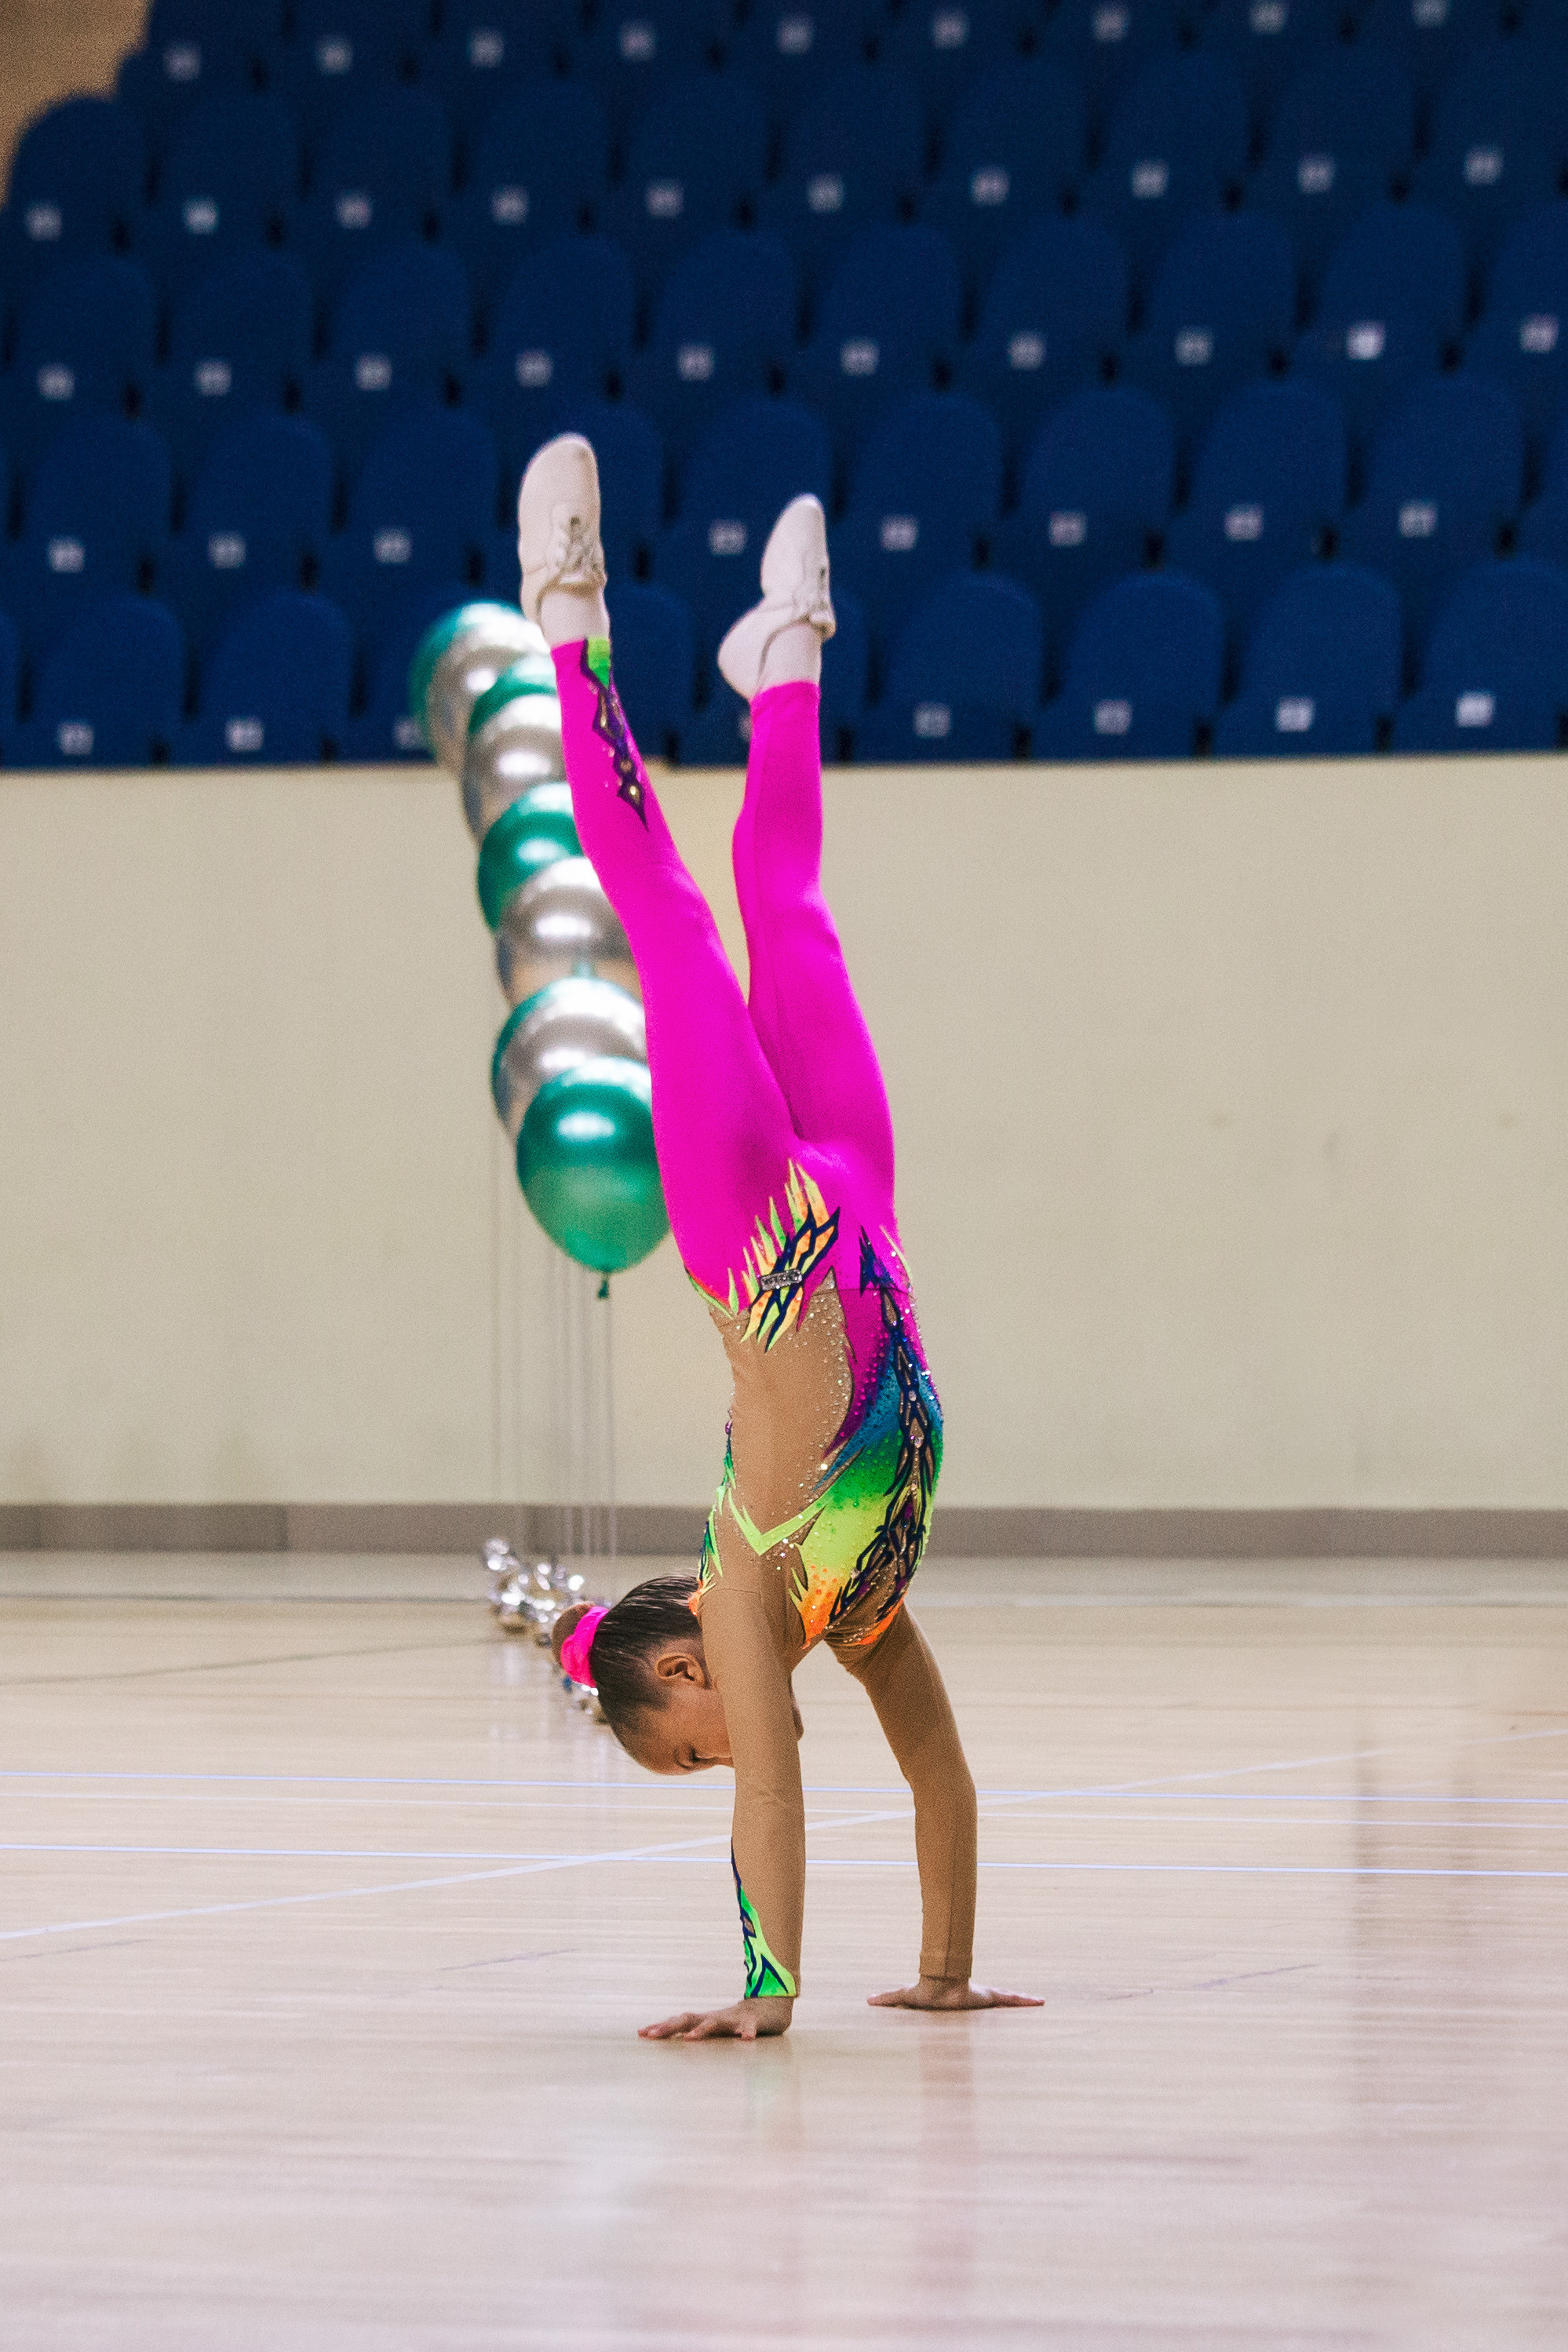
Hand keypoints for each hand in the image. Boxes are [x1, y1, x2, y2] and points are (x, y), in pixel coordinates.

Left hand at [639, 1995, 793, 2041]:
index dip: (660, 2027)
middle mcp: (715, 2018)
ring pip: (716, 2023)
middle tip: (652, 2035)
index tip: (641, 2033)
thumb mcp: (714, 2029)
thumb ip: (696, 2033)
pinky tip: (745, 2039)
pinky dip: (747, 2032)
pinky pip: (750, 2027)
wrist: (770, 2008)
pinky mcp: (754, 2022)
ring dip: (702, 2030)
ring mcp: (734, 2019)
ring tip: (689, 2039)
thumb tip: (673, 2042)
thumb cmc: (737, 2022)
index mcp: (705, 2020)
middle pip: (688, 2019)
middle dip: (669, 2027)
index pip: (678, 2022)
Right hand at [868, 1976, 1043, 2011]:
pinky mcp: (992, 1995)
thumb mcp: (906, 1999)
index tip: (992, 2004)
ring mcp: (986, 1997)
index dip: (986, 2000)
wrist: (937, 1985)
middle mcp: (977, 1998)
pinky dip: (1025, 2000)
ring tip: (1042, 2002)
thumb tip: (867, 2000)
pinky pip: (1011, 1998)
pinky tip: (1041, 2001)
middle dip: (1012, 2002)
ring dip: (1024, 2001)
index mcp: (963, 1999)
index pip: (977, 1999)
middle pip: (998, 2000)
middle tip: (1029, 2005)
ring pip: (1009, 1999)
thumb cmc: (925, 1992)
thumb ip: (889, 2000)